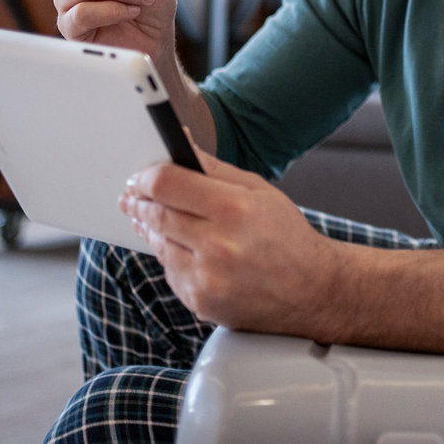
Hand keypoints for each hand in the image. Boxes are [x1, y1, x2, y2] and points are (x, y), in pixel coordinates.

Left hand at [120, 149, 340, 336]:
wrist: (311, 290)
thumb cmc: (286, 235)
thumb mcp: (259, 190)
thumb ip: (214, 168)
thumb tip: (181, 142)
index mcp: (233, 208)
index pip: (166, 183)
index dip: (145, 177)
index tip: (139, 177)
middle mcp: (217, 244)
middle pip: (156, 214)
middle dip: (138, 202)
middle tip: (132, 196)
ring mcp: (206, 278)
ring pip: (158, 244)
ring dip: (150, 229)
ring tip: (151, 219)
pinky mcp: (200, 302)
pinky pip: (169, 272)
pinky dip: (170, 257)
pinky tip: (182, 249)